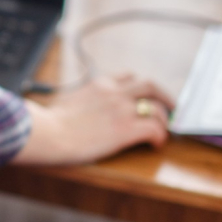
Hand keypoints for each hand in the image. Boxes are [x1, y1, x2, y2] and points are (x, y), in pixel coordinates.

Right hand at [12, 74, 174, 165]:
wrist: (49, 133)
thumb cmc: (50, 123)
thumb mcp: (67, 101)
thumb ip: (81, 100)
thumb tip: (79, 109)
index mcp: (99, 84)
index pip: (128, 76)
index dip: (140, 87)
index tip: (144, 96)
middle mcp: (114, 92)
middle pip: (150, 85)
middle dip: (165, 96)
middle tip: (172, 108)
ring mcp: (122, 109)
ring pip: (157, 107)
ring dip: (164, 119)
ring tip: (163, 131)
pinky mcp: (127, 129)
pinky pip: (155, 128)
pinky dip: (160, 136)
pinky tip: (155, 145)